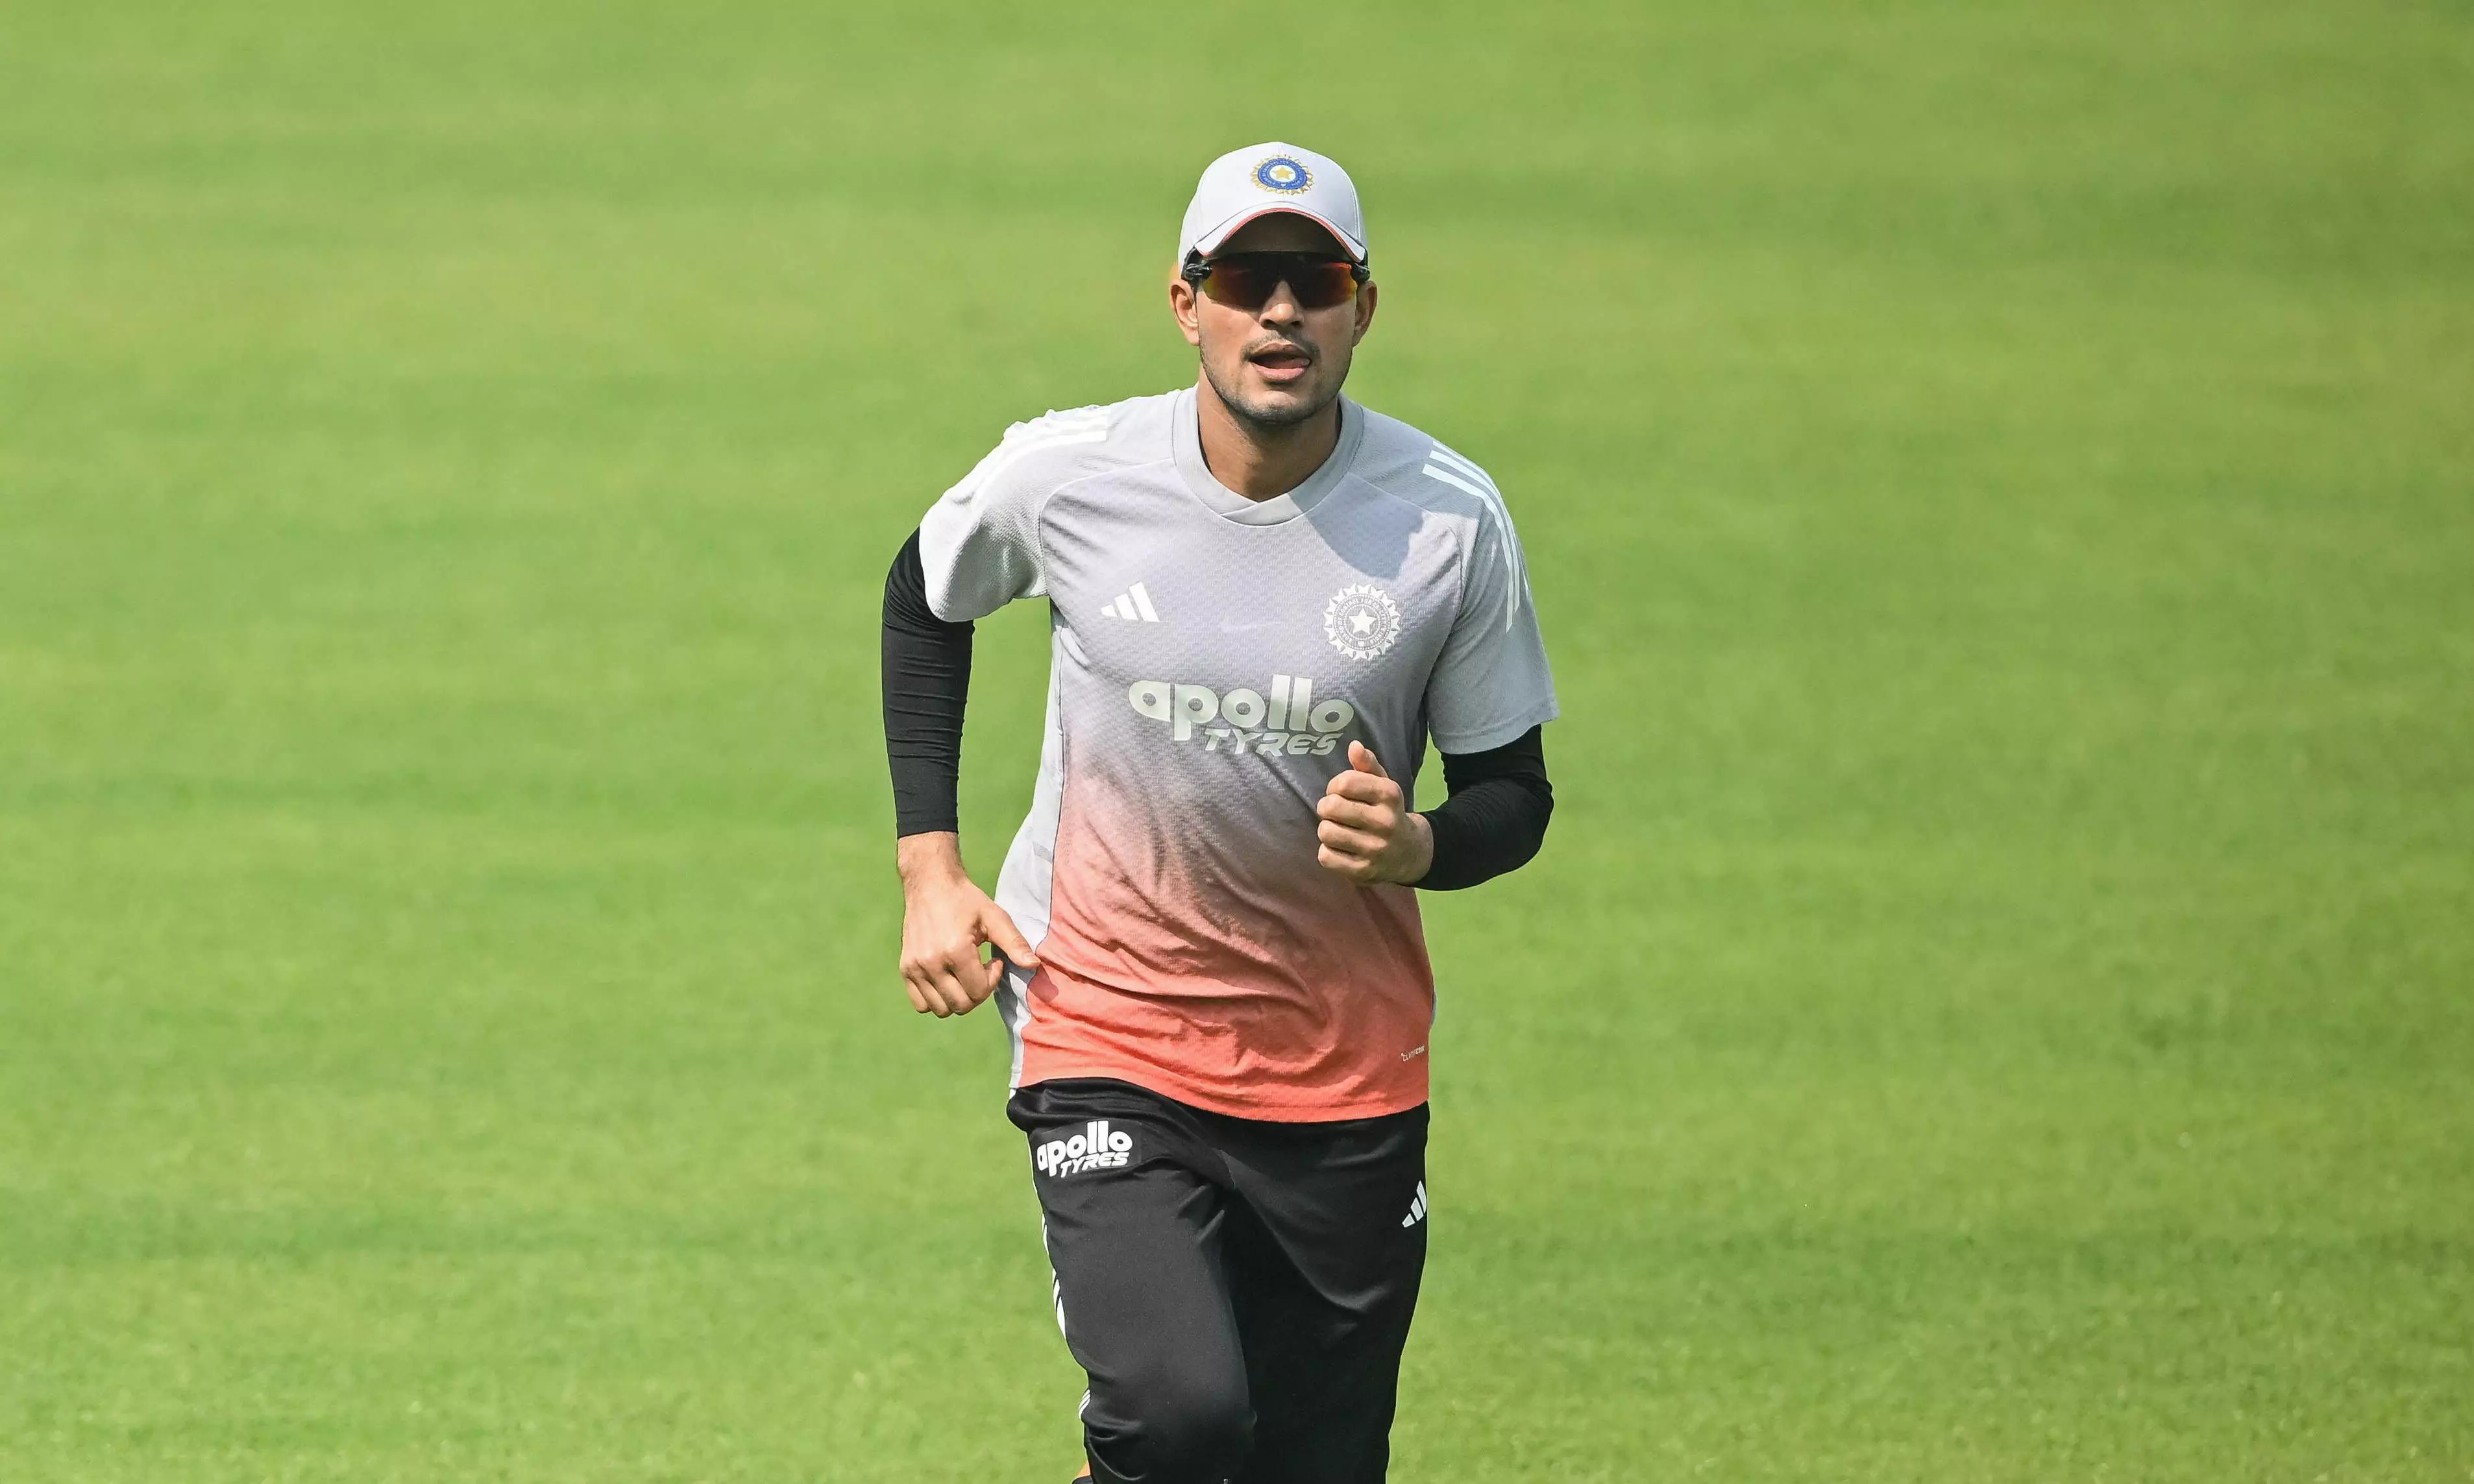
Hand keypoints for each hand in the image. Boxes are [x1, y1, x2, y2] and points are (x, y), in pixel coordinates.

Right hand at [896, 833, 1039, 1016]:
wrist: (930, 883)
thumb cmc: (966, 900)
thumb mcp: (995, 917)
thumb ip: (1015, 943)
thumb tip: (1034, 965)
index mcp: (955, 950)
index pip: (979, 991)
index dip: (992, 980)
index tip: (993, 960)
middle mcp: (931, 963)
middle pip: (961, 1005)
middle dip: (978, 992)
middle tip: (980, 969)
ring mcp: (914, 967)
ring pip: (941, 1009)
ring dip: (958, 998)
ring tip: (964, 974)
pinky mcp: (905, 969)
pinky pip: (921, 1005)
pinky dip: (936, 1000)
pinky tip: (947, 979)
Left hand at [1315, 741, 1433, 885]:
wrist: (1410, 853)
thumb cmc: (1387, 812)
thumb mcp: (1383, 785)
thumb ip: (1367, 764)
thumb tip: (1353, 746)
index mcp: (1389, 795)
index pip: (1344, 782)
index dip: (1334, 786)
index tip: (1340, 792)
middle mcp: (1384, 822)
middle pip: (1330, 807)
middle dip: (1326, 807)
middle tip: (1334, 812)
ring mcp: (1374, 849)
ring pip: (1326, 832)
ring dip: (1326, 830)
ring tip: (1337, 830)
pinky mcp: (1363, 871)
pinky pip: (1326, 857)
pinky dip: (1327, 852)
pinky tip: (1340, 849)